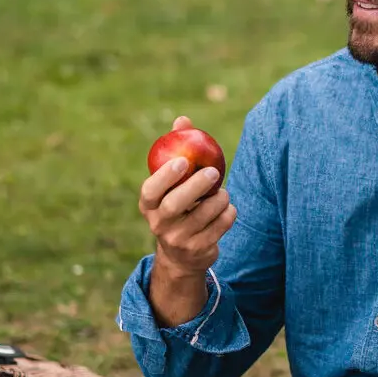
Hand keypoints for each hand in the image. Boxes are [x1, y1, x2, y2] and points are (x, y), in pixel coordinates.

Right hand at [138, 114, 235, 280]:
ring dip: (218, 198)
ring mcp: (178, 241)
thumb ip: (176, 152)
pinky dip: (228, 213)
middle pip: (175, 205)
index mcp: (148, 206)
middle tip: (213, 171)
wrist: (182, 256)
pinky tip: (226, 208)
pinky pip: (220, 226)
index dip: (164, 177)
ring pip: (203, 215)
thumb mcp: (172, 186)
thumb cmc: (178, 206)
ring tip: (222, 191)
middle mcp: (159, 225)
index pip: (150, 191)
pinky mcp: (199, 251)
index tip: (182, 161)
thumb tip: (182, 120)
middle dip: (195, 186)